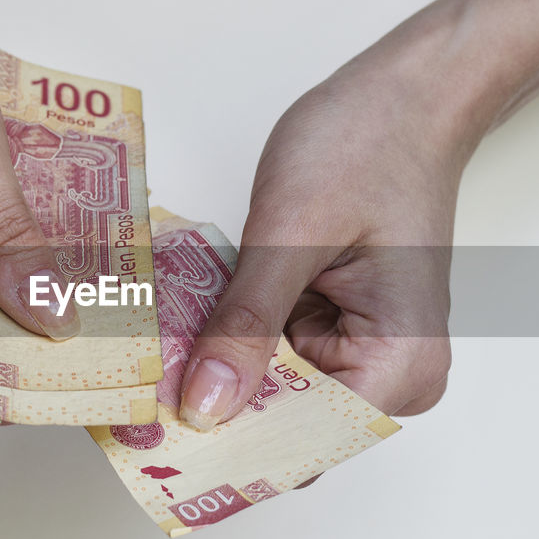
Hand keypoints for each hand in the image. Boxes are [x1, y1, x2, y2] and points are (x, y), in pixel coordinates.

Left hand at [179, 30, 469, 427]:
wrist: (406, 95)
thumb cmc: (370, 143)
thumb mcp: (291, 233)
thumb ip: (245, 326)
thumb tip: (201, 406)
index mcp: (401, 365)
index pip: (302, 443)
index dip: (224, 441)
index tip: (149, 436)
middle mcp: (392, 377)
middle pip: (285, 424)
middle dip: (212, 402)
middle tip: (131, 388)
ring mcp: (365, 355)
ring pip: (271, 392)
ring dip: (216, 368)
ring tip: (153, 351)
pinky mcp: (337, 331)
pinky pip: (273, 356)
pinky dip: (232, 339)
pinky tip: (189, 321)